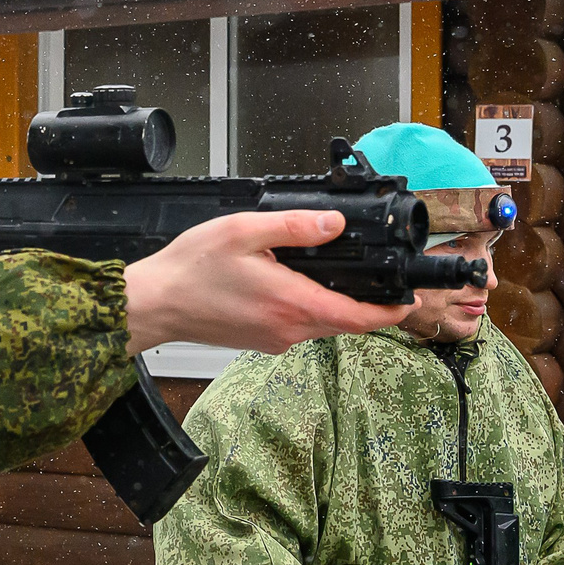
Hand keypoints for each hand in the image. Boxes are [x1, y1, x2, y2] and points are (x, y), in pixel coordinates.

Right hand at [123, 211, 413, 355]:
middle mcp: (287, 330)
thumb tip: (332, 224)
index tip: (408, 301)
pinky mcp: (261, 340)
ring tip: (338, 276)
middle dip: (367, 305)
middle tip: (381, 281)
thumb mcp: (244, 231)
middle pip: (344, 323)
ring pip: (322, 325)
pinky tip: (295, 284)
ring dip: (337, 305)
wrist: (155, 304)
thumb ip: (293, 227)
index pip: (358, 319)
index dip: (390, 312)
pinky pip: (298, 326)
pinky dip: (309, 308)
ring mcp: (274, 339)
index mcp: (291, 303)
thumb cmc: (191, 270)